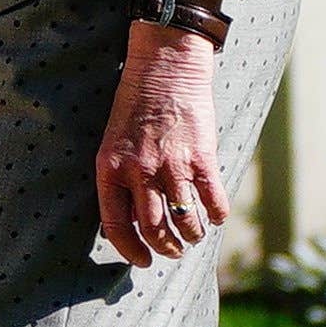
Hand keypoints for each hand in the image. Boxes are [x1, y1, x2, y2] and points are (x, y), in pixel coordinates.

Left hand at [95, 22, 228, 268]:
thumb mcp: (112, 142)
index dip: (129, 249)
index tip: (141, 259)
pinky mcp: (202, 157)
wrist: (165, 66)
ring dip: (190, 236)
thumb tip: (131, 220)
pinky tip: (214, 218)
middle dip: (164, 248)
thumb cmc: (135, 105)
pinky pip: (212, 201)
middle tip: (171, 251)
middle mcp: (139, 171)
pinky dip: (215, 216)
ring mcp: (172, 165)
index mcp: (110, 169)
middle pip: (153, 228)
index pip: (114, 225)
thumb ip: (120, 179)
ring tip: (192, 237)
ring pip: (183, 220)